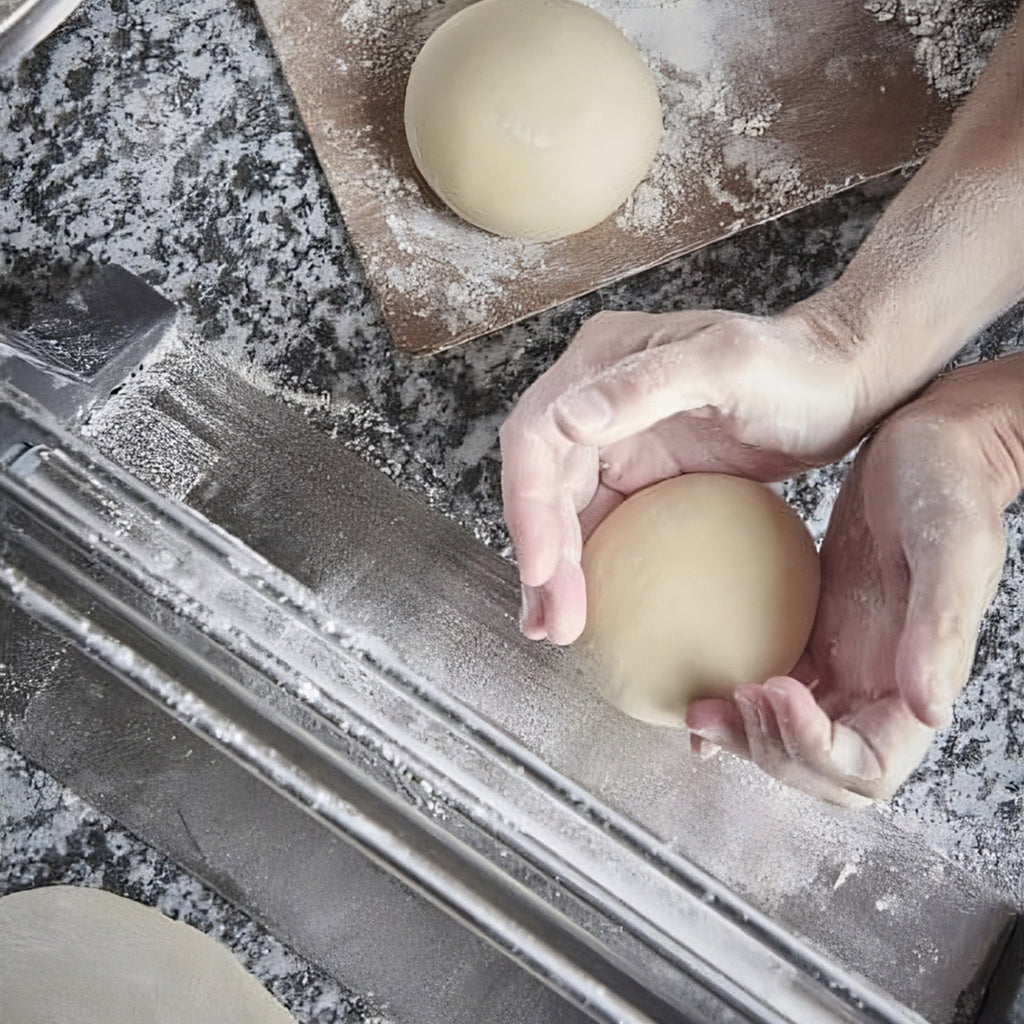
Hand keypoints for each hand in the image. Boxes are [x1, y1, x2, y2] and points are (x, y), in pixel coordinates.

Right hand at [500, 304, 878, 644]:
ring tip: (554, 630)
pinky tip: (592, 613)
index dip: (527, 505)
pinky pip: (604, 528)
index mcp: (598, 364)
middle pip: (542, 485)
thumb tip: (565, 419)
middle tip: (551, 623)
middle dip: (541, 555)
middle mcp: (595, 403)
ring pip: (565, 513)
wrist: (844, 382)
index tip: (543, 569)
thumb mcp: (727, 366)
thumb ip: (644, 387)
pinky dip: (591, 570)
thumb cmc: (796, 366)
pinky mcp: (643, 477)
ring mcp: (617, 442)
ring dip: (556, 573)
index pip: (536, 438)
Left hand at [687, 355, 1023, 804]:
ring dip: (743, 734)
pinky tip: (700, 684)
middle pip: (820, 767)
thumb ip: (940, 629)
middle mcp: (878, 683)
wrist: (926, 444)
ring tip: (696, 709)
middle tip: (717, 710)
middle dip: (767, 753)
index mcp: (916, 678)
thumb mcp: (953, 547)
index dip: (815, 750)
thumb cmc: (949, 485)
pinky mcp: (812, 630)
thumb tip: (928, 711)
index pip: (867, 764)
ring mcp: (843, 661)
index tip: (774, 690)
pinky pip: (772, 683)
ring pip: (789, 735)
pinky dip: (737, 698)